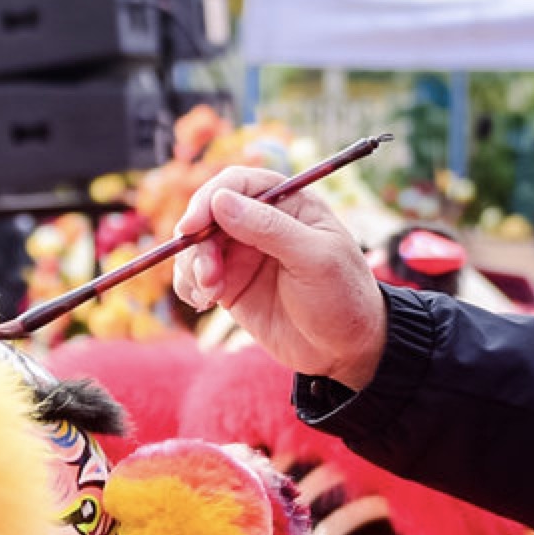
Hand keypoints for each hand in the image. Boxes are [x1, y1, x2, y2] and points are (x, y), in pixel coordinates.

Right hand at [169, 166, 388, 390]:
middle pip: (209, 213)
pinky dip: (188, 285)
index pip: (238, 183)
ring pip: (196, 245)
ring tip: (210, 295)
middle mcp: (262, 222)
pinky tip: (203, 302)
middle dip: (198, 242)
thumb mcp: (315, 259)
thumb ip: (269, 228)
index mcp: (289, 203)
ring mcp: (243, 253)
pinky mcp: (231, 284)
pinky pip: (194, 275)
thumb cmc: (342, 297)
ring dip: (191, 266)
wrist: (345, 350)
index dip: (209, 199)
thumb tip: (220, 200)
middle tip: (207, 276)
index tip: (192, 226)